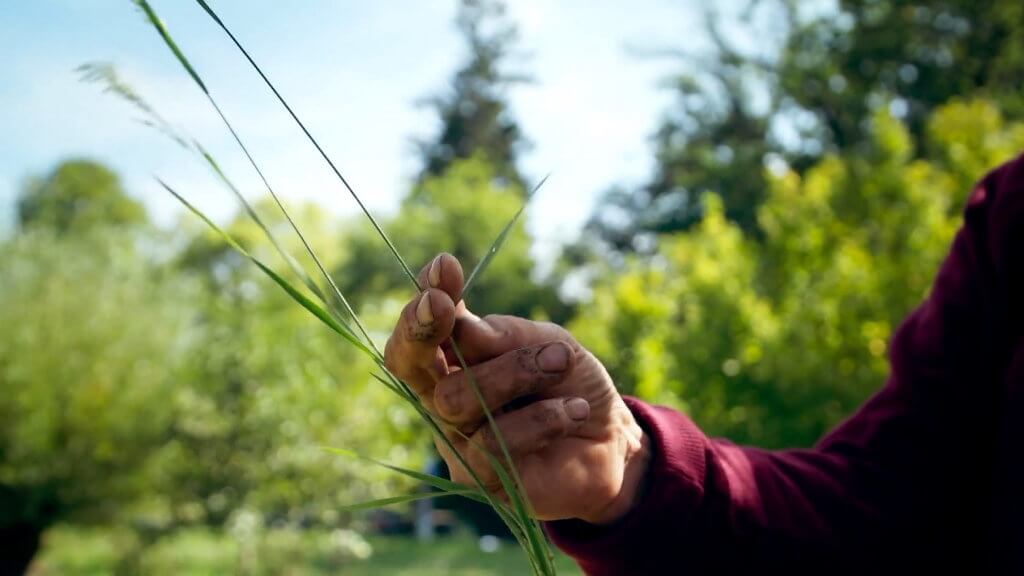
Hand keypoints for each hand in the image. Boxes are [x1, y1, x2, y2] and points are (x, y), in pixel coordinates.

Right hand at [384, 253, 649, 523]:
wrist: (614, 441)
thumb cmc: (572, 384)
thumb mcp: (547, 343)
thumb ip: (503, 336)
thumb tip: (458, 322)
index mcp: (454, 362)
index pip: (416, 337)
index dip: (419, 305)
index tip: (442, 267)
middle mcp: (446, 401)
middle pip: (414, 366)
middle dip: (430, 329)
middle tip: (447, 304)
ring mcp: (460, 443)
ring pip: (458, 400)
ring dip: (515, 371)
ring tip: (561, 363)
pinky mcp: (483, 480)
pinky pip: (495, 443)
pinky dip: (543, 417)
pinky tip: (574, 410)